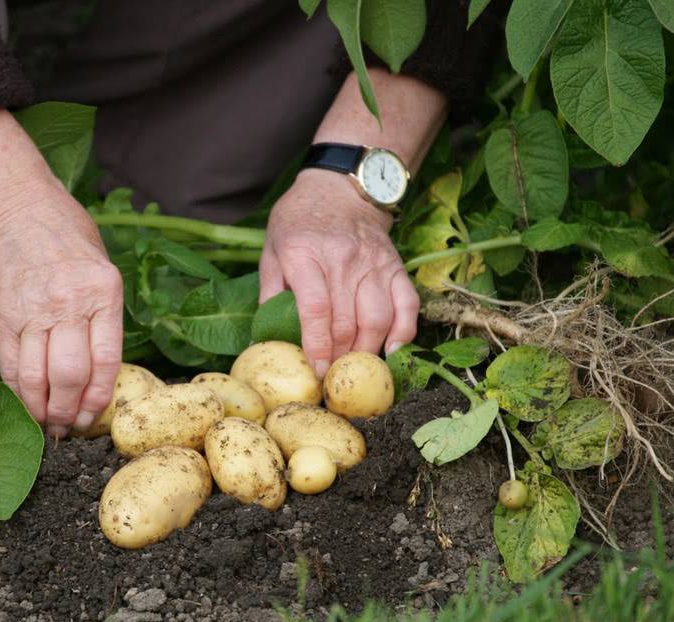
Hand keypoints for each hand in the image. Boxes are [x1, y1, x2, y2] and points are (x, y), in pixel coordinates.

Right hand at [0, 192, 123, 437]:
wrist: (19, 211)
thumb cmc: (69, 238)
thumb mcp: (103, 270)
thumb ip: (104, 318)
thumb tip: (101, 374)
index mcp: (103, 292)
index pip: (106, 360)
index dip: (98, 398)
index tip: (93, 418)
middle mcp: (70, 303)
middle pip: (70, 374)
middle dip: (69, 411)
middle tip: (68, 427)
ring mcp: (34, 311)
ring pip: (38, 376)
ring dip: (42, 409)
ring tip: (47, 424)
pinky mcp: (5, 316)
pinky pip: (12, 365)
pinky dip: (18, 392)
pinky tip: (25, 406)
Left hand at [259, 169, 419, 376]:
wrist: (339, 188)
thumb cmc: (298, 223)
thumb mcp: (272, 250)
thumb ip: (270, 293)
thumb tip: (267, 339)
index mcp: (305, 254)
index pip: (315, 309)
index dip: (317, 346)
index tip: (317, 371)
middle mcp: (342, 259)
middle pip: (347, 322)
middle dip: (340, 358)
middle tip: (333, 380)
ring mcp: (373, 263)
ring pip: (377, 318)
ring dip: (367, 351)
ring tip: (355, 369)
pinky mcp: (395, 266)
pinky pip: (407, 304)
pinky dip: (403, 332)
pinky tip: (392, 351)